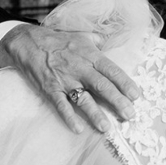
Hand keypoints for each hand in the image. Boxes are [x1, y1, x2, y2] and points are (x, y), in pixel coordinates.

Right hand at [0, 24, 139, 133]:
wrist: (28, 42)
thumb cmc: (59, 40)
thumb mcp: (82, 35)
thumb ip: (99, 41)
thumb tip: (112, 40)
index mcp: (91, 55)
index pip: (112, 70)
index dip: (124, 83)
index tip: (136, 95)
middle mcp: (80, 68)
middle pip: (102, 86)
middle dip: (117, 101)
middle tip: (130, 115)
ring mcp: (65, 80)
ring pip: (83, 99)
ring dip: (95, 114)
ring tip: (107, 128)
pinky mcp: (50, 89)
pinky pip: (60, 105)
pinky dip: (68, 117)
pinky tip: (78, 129)